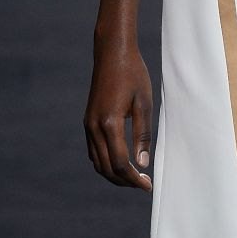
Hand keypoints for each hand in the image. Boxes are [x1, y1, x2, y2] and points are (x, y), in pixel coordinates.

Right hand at [83, 39, 152, 189]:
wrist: (112, 52)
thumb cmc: (133, 74)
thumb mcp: (144, 103)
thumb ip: (143, 135)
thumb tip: (142, 164)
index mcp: (109, 123)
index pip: (119, 163)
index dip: (134, 179)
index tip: (148, 185)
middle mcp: (94, 127)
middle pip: (106, 168)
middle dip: (124, 181)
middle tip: (143, 184)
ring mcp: (88, 124)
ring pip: (97, 162)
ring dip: (114, 173)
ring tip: (134, 176)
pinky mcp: (88, 120)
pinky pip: (93, 150)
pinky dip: (105, 162)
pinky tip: (121, 161)